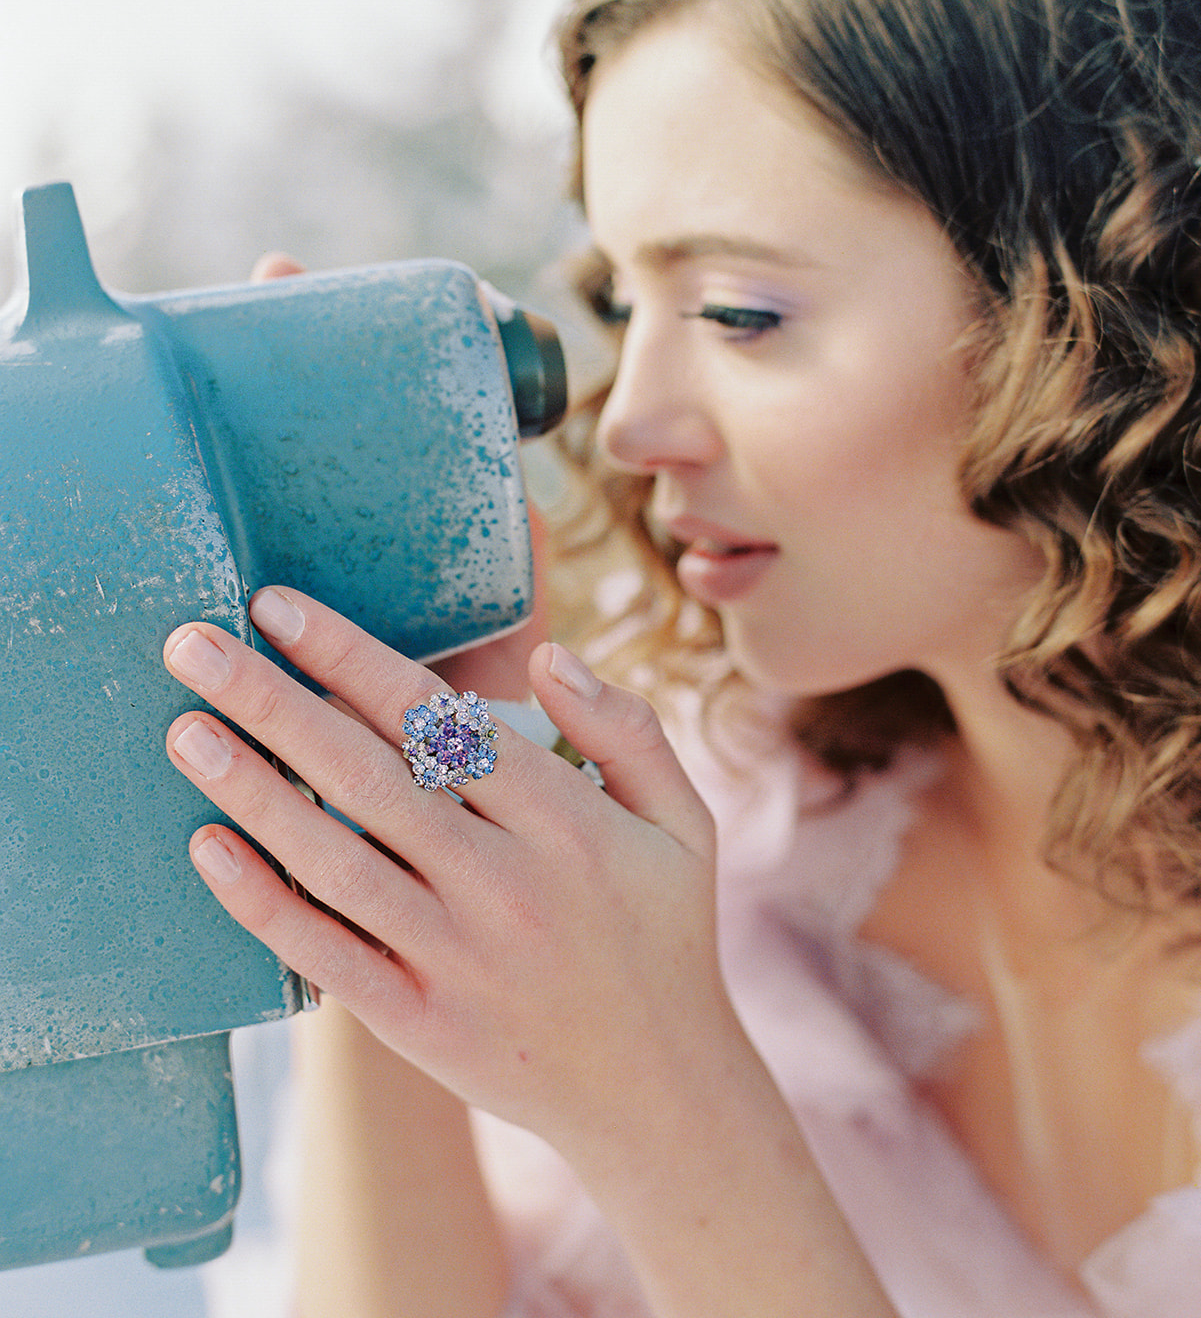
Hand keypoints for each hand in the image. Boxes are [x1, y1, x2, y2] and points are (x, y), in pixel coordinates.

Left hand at [162, 588, 726, 1155]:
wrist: (659, 1091)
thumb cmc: (666, 932)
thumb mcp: (682, 819)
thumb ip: (625, 728)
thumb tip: (547, 655)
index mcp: (564, 818)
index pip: (435, 716)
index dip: (349, 656)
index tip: (278, 607)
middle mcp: (504, 881)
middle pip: (367, 773)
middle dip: (271, 699)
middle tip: (193, 642)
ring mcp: (456, 958)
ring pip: (335, 859)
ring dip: (252, 790)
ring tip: (184, 728)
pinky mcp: (419, 1024)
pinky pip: (327, 955)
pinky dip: (261, 904)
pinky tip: (205, 848)